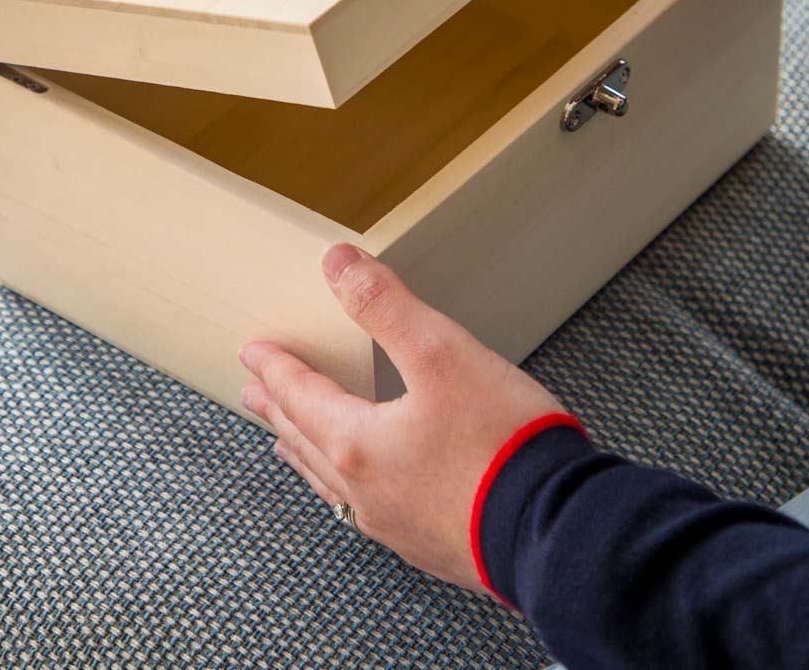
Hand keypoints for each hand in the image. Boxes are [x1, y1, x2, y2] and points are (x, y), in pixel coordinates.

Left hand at [239, 244, 563, 590]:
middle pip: (307, 443)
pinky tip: (368, 492)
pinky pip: (371, 512)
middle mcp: (368, 491)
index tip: (252, 355)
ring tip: (292, 444)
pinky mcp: (432, 546)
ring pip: (334, 484)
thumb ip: (385, 306)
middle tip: (255, 397)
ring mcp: (398, 525)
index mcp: (359, 444)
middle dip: (280, 412)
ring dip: (308, 455)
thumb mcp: (441, 354)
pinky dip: (350, 489)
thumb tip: (337, 263)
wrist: (556, 531)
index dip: (277, 370)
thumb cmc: (500, 443)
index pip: (302, 397)